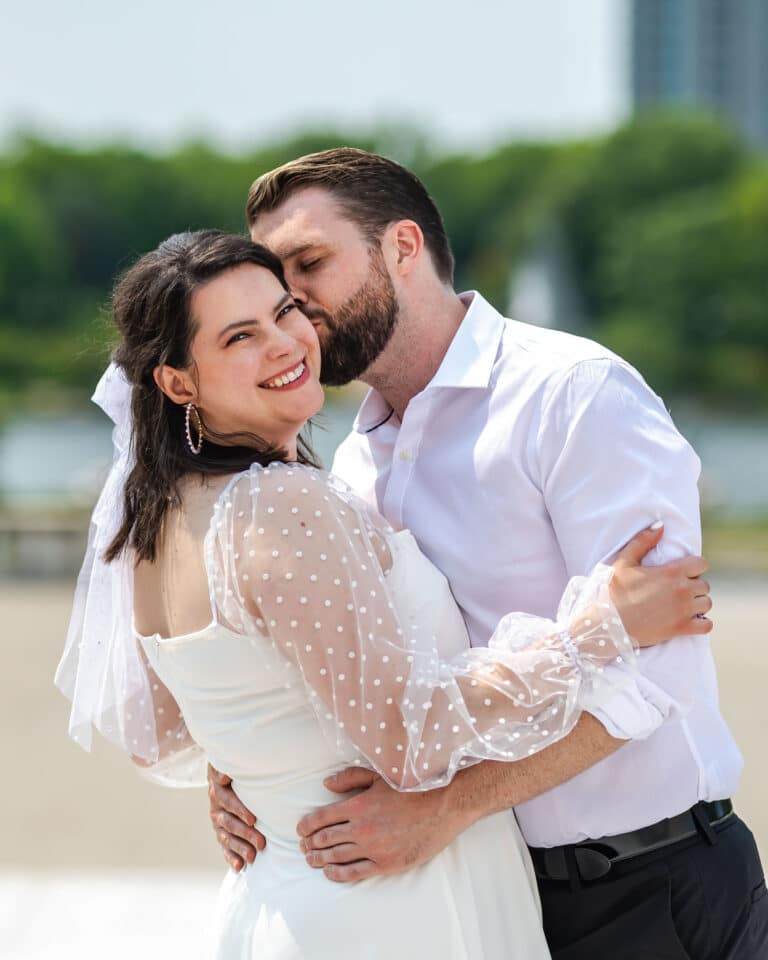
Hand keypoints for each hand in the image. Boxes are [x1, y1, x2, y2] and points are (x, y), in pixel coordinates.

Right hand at [208, 764, 265, 870]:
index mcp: (219, 790)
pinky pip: (224, 847)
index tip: (254, 820)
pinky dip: (231, 857)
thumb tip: (231, 772)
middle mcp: (215, 807)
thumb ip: (230, 769)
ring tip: (253, 857)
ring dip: (241, 848)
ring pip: (227, 837)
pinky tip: (239, 866)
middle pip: (229, 822)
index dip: (240, 810)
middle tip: (262, 842)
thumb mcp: (231, 765)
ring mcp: (217, 821)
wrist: (225, 775)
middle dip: (246, 833)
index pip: (228, 801)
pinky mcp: (220, 833)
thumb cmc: (237, 771)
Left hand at [297, 767, 469, 882]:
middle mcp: (362, 828)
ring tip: (311, 859)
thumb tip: (326, 784)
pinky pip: (355, 873)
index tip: (301, 830)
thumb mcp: (379, 776)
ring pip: (337, 857)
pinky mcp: (386, 863)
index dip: (307, 825)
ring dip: (320, 859)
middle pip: (326, 839)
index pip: (322, 817)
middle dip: (310, 843)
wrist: (444, 805)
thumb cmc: (412, 787)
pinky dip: (338, 874)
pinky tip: (330, 873)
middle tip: (304, 847)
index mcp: (358, 805)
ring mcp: (373, 848)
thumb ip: (350, 778)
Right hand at [610, 523, 711, 645]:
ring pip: (706, 603)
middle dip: (694, 585)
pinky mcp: (682, 629)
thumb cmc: (614, 591)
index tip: (682, 572)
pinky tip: (689, 620)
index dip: (694, 566)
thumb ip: (643, 541)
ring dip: (698, 603)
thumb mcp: (623, 562)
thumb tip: (661, 525)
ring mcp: (684, 611)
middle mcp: (682, 590)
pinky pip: (707, 625)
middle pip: (705, 584)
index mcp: (671, 572)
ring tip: (683, 605)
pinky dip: (701, 623)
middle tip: (677, 590)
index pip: (701, 564)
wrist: (609, 623)